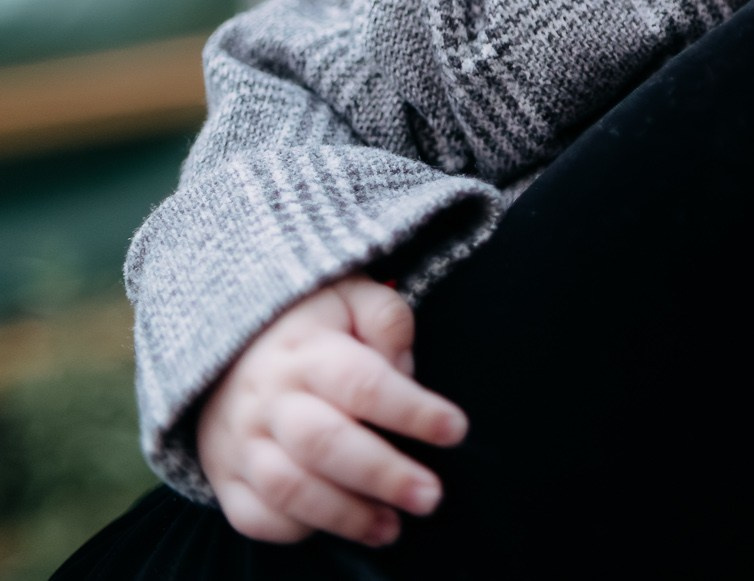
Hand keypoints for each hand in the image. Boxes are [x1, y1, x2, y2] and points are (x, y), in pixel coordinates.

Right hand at [197, 276, 467, 545]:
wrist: (225, 345)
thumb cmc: (311, 325)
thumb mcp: (352, 297)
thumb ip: (387, 321)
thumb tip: (404, 369)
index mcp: (307, 351)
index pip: (362, 384)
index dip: (412, 411)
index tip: (455, 429)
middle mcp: (271, 399)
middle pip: (324, 443)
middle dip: (383, 475)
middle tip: (430, 496)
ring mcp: (241, 441)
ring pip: (288, 488)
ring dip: (345, 515)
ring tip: (392, 528)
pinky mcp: (224, 476)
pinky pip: (253, 516)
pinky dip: (293, 529)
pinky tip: (335, 525)